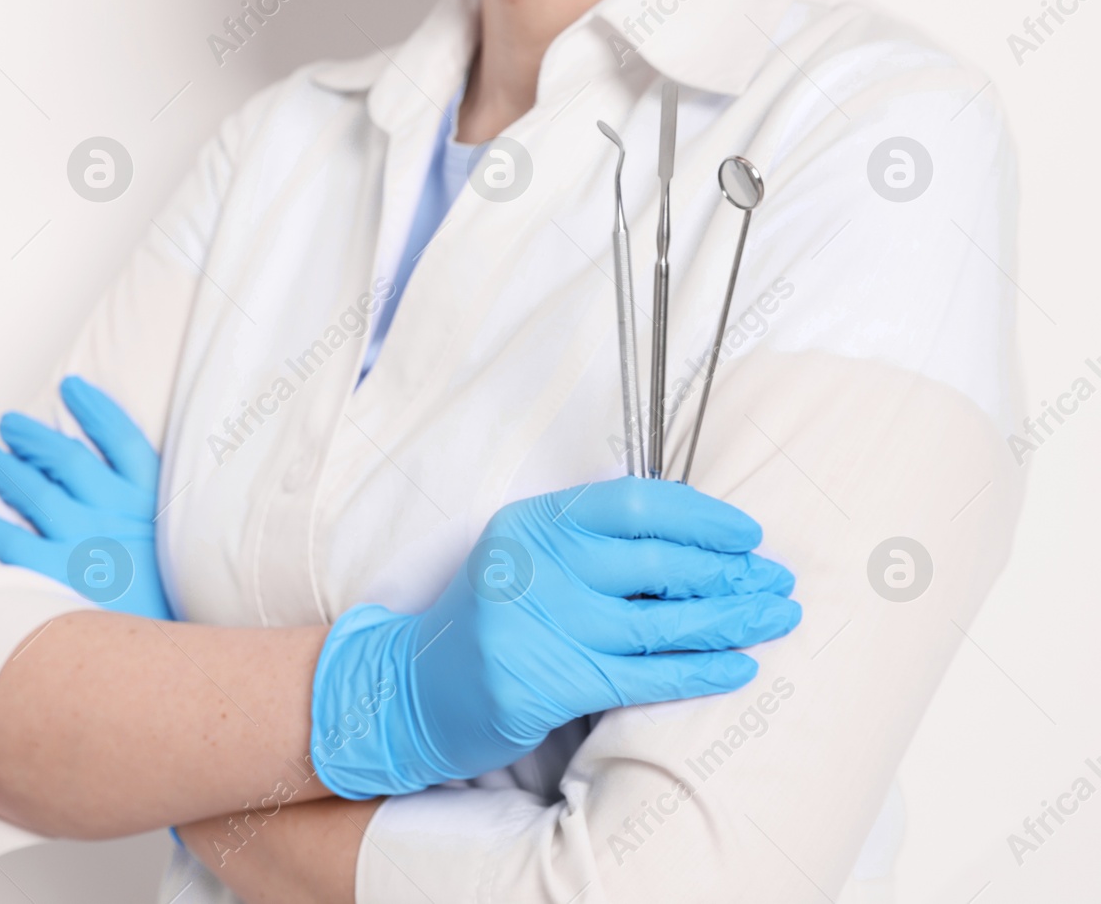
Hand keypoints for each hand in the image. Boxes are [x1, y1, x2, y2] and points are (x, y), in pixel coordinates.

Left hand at [0, 376, 170, 619]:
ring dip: (5, 469)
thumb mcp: (172, 554)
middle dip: (35, 436)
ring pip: (34, 491)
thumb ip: (145, 519)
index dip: (96, 409)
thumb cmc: (161, 609)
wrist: (162, 664)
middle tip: (9, 424)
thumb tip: (109, 490)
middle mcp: (117, 516)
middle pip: (70, 458)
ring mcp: (84, 543)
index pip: (124, 441)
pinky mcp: (55, 575)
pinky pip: (7, 540)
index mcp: (151, 506)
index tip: (72, 387)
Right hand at [309, 477, 801, 798]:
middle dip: (731, 571)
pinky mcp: (546, 684)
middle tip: (779, 580)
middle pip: (657, 560)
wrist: (412, 690)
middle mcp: (534, 566)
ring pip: (661, 621)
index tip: (748, 534)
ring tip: (779, 617)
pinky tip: (740, 667)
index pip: (634, 501)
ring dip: (732, 619)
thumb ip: (587, 538)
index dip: (702, 516)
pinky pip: (644, 675)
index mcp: (532, 523)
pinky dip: (700, 670)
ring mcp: (538, 625)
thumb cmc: (487, 622)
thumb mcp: (523, 558)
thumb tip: (684, 525)